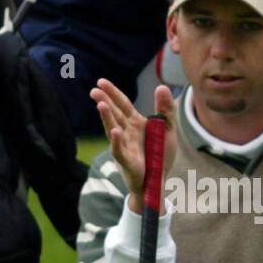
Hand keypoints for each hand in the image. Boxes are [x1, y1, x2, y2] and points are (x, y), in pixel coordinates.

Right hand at [89, 79, 176, 212]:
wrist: (158, 180)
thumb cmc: (159, 154)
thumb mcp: (168, 129)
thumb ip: (166, 109)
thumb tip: (162, 86)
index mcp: (135, 122)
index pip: (122, 104)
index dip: (112, 93)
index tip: (101, 81)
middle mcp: (126, 132)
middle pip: (114, 114)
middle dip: (104, 102)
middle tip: (94, 91)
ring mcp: (124, 146)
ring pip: (113, 130)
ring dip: (107, 118)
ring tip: (101, 105)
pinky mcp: (127, 161)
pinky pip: (120, 150)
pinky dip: (117, 141)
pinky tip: (114, 132)